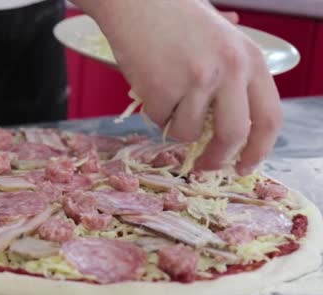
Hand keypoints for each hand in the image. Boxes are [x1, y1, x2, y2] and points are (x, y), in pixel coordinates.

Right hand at [75, 0, 281, 174]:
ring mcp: (196, 81)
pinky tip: (150, 84)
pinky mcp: (164, 89)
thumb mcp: (221, 38)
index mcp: (250, 59)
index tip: (244, 166)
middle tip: (203, 166)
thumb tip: (233, 126)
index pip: (269, 117)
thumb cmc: (176, 17)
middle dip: (216, 159)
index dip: (259, 149)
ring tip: (165, 94)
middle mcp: (229, 70)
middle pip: (233, 135)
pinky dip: (153, 111)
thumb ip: (233, 75)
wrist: (136, 2)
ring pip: (188, 132)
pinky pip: (159, 121)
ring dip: (174, 125)